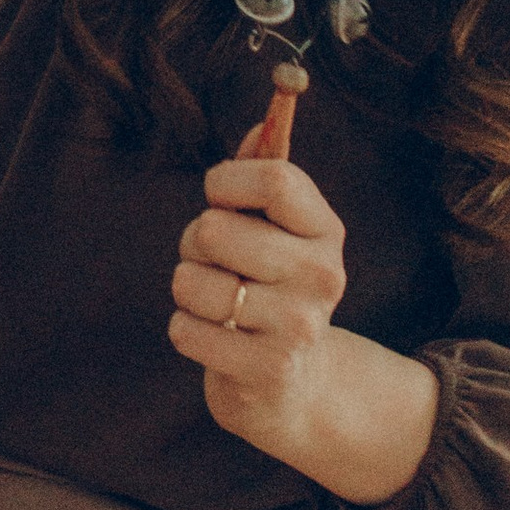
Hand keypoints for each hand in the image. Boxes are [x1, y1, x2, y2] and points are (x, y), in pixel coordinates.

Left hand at [170, 151, 439, 502]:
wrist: (292, 385)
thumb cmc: (269, 286)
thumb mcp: (276, 230)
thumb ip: (263, 175)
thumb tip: (263, 125)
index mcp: (325, 232)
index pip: (273, 178)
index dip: (226, 181)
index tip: (220, 197)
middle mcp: (322, 277)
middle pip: (215, 229)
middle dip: (196, 243)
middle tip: (219, 264)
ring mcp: (298, 327)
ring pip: (191, 281)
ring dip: (189, 289)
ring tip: (220, 303)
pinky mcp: (266, 369)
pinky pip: (184, 329)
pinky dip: (187, 331)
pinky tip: (218, 339)